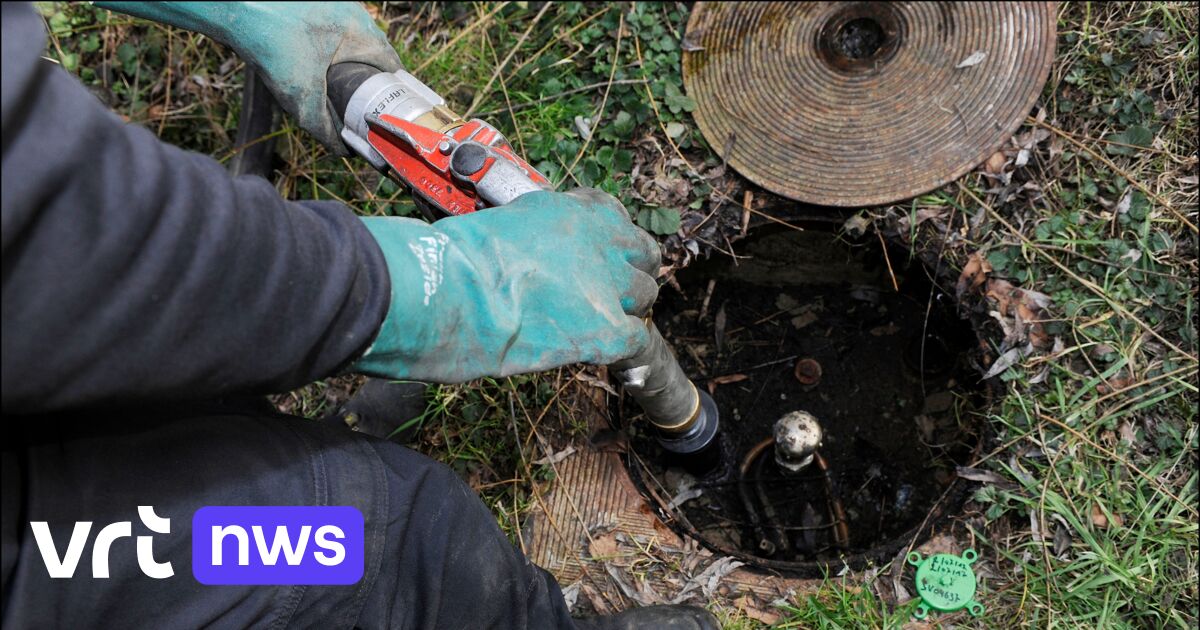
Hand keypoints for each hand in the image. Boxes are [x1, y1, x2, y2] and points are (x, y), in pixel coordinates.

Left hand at [97, 1, 400, 152]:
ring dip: (347, 64)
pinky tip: (310, 63)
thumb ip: (324, 125)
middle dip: (367, 80)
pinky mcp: (314, 6)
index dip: (392, 92)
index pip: (392, 66)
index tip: (386, 111)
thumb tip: (342, 149)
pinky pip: (331, 32)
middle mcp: (353, 14)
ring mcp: (334, 7)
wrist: (236, 7)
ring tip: (334, 87)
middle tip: (359, 105)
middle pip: (372, 54)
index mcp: (362, 32)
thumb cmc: (271, 42)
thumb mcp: (301, 95)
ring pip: (351, 42)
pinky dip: (327, 50)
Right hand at [352, 189, 661, 382]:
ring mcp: (610, 286)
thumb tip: (535, 255)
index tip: (596, 253)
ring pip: (645, 295)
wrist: (452, 293)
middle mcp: (602, 241)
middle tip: (607, 291)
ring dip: (627, 308)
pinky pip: (639, 340)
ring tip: (599, 324)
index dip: (608, 240)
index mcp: (575, 210)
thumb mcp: (505, 225)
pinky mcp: (607, 330)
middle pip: (643, 254)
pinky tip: (607, 353)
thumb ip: (533, 234)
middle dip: (629, 270)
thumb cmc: (460, 261)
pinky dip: (628, 349)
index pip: (614, 215)